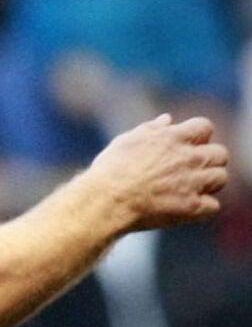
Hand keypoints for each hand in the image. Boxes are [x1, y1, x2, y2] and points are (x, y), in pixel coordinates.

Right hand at [86, 114, 230, 231]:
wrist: (106, 200)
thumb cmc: (110, 170)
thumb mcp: (126, 141)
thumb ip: (151, 129)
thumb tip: (167, 119)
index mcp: (173, 138)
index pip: (204, 127)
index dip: (199, 136)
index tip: (188, 145)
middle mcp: (189, 157)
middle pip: (220, 153)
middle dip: (209, 160)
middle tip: (191, 170)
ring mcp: (193, 182)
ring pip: (221, 178)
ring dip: (209, 183)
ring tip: (189, 188)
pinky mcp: (192, 206)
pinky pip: (213, 205)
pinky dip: (202, 207)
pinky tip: (186, 206)